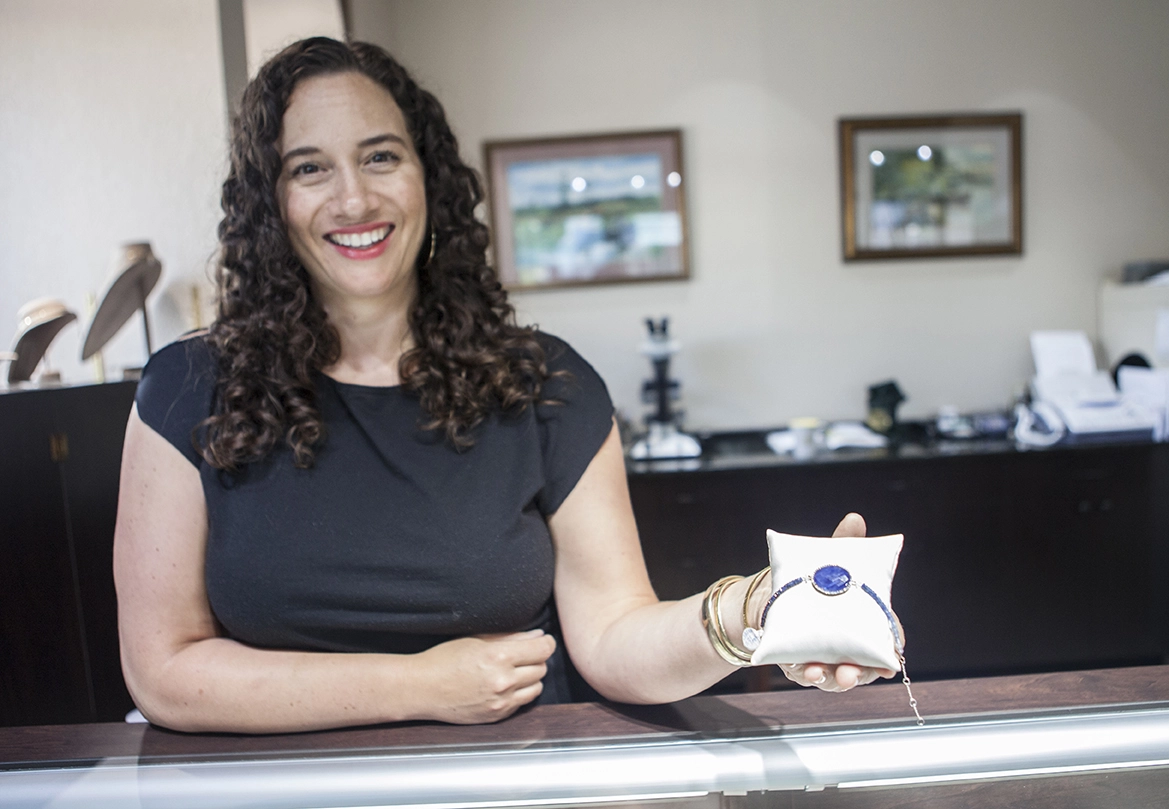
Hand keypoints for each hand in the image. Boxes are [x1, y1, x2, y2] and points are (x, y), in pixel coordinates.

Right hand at [417, 629, 555, 723]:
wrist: (422, 688)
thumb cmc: (444, 660)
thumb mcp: (477, 640)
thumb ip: (511, 637)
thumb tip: (537, 635)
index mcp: (498, 656)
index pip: (543, 648)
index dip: (545, 642)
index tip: (542, 641)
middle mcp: (503, 681)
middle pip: (542, 667)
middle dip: (535, 659)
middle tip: (521, 655)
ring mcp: (501, 702)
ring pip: (537, 687)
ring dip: (530, 678)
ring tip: (513, 671)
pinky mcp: (497, 716)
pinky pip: (522, 703)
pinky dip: (519, 693)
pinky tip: (503, 686)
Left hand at [777, 512, 899, 691]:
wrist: (780, 595)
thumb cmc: (817, 582)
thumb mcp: (831, 563)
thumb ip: (846, 545)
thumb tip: (854, 519)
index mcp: (868, 623)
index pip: (888, 642)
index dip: (891, 652)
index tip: (891, 658)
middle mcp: (853, 646)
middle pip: (864, 666)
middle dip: (859, 672)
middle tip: (851, 671)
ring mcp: (830, 658)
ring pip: (837, 676)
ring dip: (832, 678)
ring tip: (819, 672)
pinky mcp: (806, 663)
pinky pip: (809, 674)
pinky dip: (807, 674)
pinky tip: (804, 669)